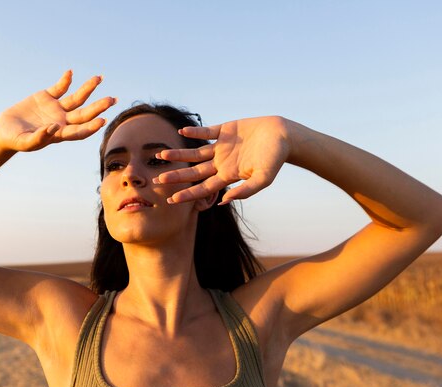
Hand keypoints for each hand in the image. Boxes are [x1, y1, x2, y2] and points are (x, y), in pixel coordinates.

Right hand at [0, 70, 116, 151]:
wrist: (5, 130)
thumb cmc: (15, 140)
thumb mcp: (25, 142)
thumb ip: (39, 138)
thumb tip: (54, 129)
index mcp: (60, 134)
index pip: (80, 131)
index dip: (91, 127)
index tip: (102, 121)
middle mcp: (62, 121)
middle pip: (85, 113)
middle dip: (99, 107)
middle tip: (112, 99)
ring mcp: (56, 108)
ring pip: (77, 98)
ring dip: (88, 88)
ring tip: (99, 78)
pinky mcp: (47, 97)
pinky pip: (60, 87)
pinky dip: (65, 80)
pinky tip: (70, 73)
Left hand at [154, 116, 290, 204]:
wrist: (283, 136)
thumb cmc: (275, 159)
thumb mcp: (263, 179)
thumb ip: (245, 191)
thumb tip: (223, 201)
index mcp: (228, 176)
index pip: (203, 188)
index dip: (188, 194)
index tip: (172, 200)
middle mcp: (221, 162)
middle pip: (194, 172)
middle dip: (177, 177)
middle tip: (158, 181)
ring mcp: (221, 146)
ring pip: (195, 152)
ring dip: (179, 154)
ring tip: (161, 156)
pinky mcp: (225, 130)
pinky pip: (206, 132)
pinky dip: (194, 132)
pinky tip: (181, 132)